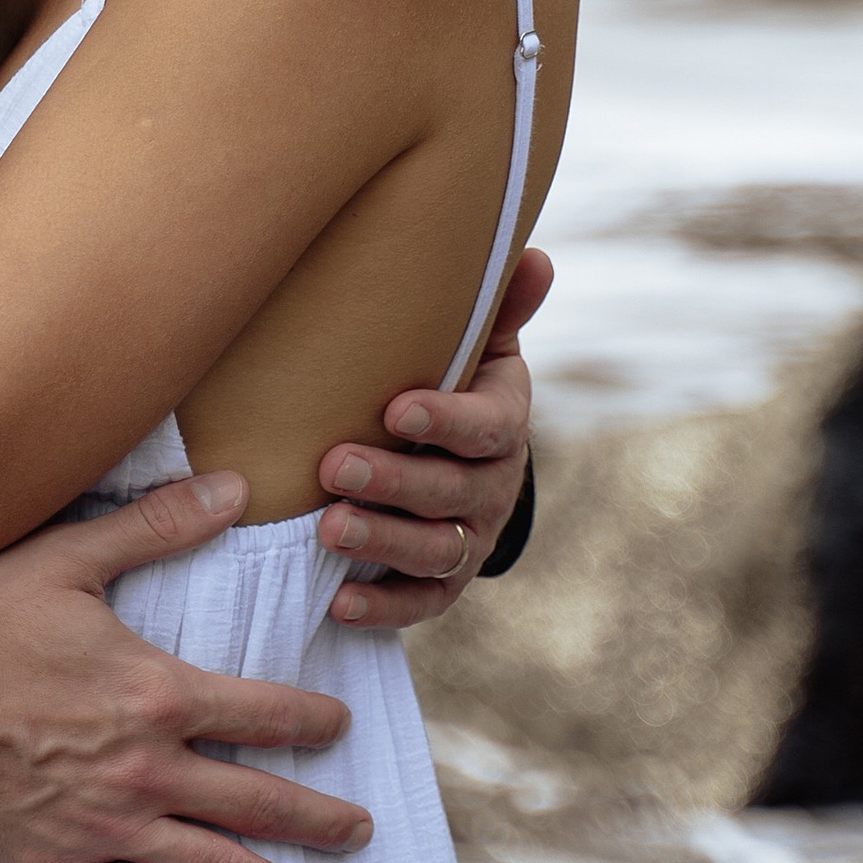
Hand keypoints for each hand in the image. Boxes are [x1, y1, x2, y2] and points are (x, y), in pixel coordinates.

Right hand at [0, 470, 371, 862]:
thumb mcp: (66, 560)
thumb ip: (156, 526)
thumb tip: (235, 485)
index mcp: (155, 693)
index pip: (262, 713)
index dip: (310, 722)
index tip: (339, 729)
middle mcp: (144, 769)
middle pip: (257, 803)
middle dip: (319, 821)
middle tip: (361, 834)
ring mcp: (105, 827)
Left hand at [313, 245, 548, 629]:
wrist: (463, 457)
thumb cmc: (455, 383)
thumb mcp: (479, 346)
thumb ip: (499, 309)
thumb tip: (535, 255)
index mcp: (503, 423)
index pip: (485, 427)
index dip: (445, 421)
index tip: (395, 408)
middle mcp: (492, 487)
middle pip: (450, 491)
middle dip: (393, 482)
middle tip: (334, 466)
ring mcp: (469, 537)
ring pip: (433, 550)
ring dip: (380, 541)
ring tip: (327, 528)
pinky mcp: (443, 581)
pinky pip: (419, 602)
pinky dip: (382, 607)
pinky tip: (338, 602)